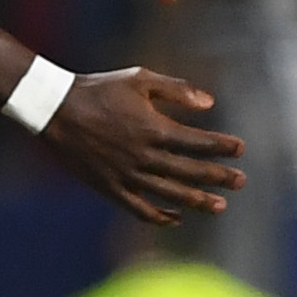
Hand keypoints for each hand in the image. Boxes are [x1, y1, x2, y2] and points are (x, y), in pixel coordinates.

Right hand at [40, 68, 245, 223]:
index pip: (199, 142)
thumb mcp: (139, 78)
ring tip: (220, 206)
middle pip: (191, 172)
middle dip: (219, 177)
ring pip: (171, 195)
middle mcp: (145, 156)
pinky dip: (160, 217)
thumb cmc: (100, 89)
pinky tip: (176, 218)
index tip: (241, 149)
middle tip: (241, 181)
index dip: (223, 146)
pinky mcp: (111, 189)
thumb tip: (210, 104)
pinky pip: (140, 210)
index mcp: (154, 128)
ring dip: (198, 202)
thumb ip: (177, 90)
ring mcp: (128, 176)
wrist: (56, 110)